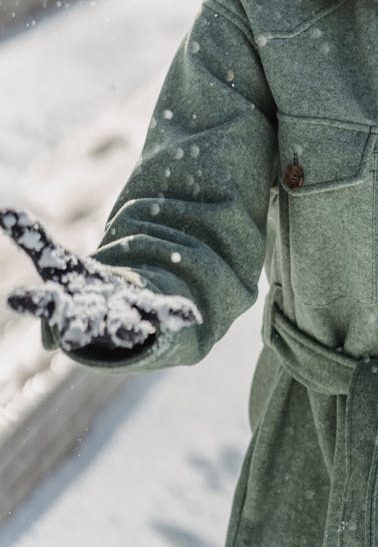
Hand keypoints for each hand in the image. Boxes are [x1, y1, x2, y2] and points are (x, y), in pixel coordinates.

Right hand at [1, 207, 200, 351]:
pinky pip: (162, 314)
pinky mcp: (149, 314)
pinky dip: (175, 314)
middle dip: (77, 327)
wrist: (112, 319)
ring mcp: (121, 319)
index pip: (43, 303)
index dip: (30, 301)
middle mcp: (91, 318)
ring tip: (137, 330)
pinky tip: (191, 314)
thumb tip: (3, 211)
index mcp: (65, 303)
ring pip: (122, 327)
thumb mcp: (57, 262)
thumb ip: (33, 240)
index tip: (13, 299)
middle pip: (81, 323)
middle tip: (69, 335)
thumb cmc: (78, 290)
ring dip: (128, 328)